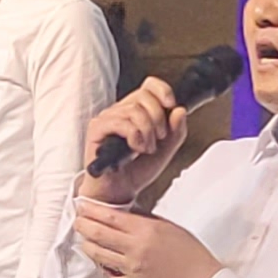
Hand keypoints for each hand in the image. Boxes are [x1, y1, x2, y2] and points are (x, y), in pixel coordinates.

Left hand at [69, 198, 222, 277]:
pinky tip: (100, 258)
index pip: (109, 216)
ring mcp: (131, 269)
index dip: (91, 209)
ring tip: (84, 238)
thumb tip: (124, 215)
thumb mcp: (169, 227)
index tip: (83, 205)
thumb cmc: (190, 255)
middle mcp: (135, 249)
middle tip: (78, 220)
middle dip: (83, 224)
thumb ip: (144, 221)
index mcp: (146, 230)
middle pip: (98, 234)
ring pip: (98, 254)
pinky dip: (102, 264)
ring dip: (87, 244)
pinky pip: (108, 273)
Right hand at [78, 80, 189, 202]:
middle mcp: (121, 110)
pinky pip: (121, 122)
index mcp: (137, 110)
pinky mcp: (97, 129)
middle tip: (159, 138)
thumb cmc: (137, 171)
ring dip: (147, 132)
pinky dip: (134, 136)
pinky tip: (134, 149)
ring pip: (134, 109)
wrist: (119, 192)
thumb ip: (176, 131)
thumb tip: (180, 110)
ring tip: (146, 148)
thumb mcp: (166, 151)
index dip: (163, 91)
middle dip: (159, 118)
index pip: (149, 85)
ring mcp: (107, 118)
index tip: (171, 105)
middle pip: (144, 95)